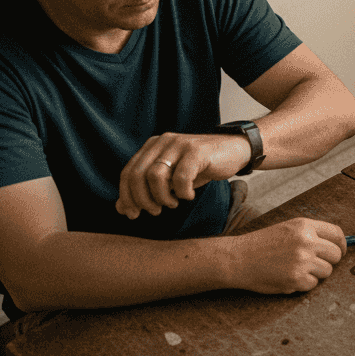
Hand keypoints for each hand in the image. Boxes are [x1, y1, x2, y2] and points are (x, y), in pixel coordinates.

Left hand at [115, 132, 250, 218]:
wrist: (234, 150)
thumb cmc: (200, 167)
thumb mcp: (170, 180)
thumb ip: (147, 191)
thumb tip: (121, 209)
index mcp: (152, 146)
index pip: (127, 172)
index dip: (126, 196)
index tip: (132, 214)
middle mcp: (162, 141)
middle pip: (138, 175)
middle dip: (142, 199)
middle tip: (155, 211)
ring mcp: (179, 144)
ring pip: (155, 175)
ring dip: (161, 197)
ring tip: (173, 203)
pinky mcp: (197, 151)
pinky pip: (181, 176)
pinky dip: (182, 192)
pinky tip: (189, 195)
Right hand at [230, 217, 345, 293]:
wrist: (239, 258)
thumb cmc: (263, 244)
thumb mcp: (288, 228)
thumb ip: (312, 234)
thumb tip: (337, 245)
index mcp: (305, 226)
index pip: (337, 234)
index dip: (342, 245)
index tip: (340, 252)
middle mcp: (306, 242)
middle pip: (336, 255)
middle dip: (328, 261)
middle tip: (314, 263)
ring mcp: (302, 261)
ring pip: (327, 271)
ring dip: (315, 273)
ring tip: (296, 269)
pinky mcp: (296, 279)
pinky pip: (313, 284)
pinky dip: (303, 284)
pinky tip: (288, 277)